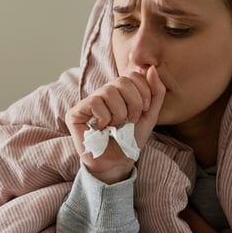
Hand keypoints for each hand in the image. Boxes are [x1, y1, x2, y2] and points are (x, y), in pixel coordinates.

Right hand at [65, 66, 165, 183]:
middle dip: (134, 103)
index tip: (144, 111)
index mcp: (119, 92)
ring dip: (119, 114)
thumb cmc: (130, 141)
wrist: (118, 163)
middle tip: (131, 120)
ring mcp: (88, 101)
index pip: (132, 74)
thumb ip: (155, 93)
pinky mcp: (75, 112)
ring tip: (116, 126)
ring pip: (109, 92)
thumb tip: (152, 68)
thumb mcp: (150, 116)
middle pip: (123, 80)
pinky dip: (105, 119)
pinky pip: (95, 103)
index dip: (143, 91)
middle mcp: (102, 93)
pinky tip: (102, 129)